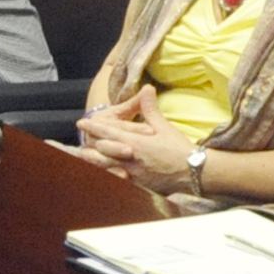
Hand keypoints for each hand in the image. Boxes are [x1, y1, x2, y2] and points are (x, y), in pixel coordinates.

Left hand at [75, 89, 194, 192]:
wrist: (194, 171)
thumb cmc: (179, 148)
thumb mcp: (163, 126)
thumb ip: (150, 108)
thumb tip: (146, 88)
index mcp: (135, 142)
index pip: (108, 133)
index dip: (93, 128)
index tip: (81, 123)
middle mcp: (130, 158)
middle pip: (102, 152)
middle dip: (90, 147)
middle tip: (79, 144)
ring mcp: (133, 174)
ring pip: (106, 168)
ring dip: (94, 163)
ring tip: (84, 158)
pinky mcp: (138, 185)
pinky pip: (118, 181)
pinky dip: (108, 177)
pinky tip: (102, 176)